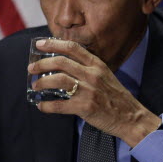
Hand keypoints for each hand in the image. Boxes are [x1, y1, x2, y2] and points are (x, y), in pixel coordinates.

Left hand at [29, 38, 159, 146]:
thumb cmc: (116, 97)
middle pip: (61, 62)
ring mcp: (88, 91)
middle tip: (31, 68)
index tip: (39, 45)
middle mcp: (92, 75)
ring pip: (58, 80)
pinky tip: (41, 105)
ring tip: (35, 85)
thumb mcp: (105, 75)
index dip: (53, 44)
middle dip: (42, 64)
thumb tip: (65, 65)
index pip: (72, 48)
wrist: (131, 117)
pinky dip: (47, 105)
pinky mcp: (85, 107)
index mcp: (97, 65)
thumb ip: (88, 69)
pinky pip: (60, 104)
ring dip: (42, 82)